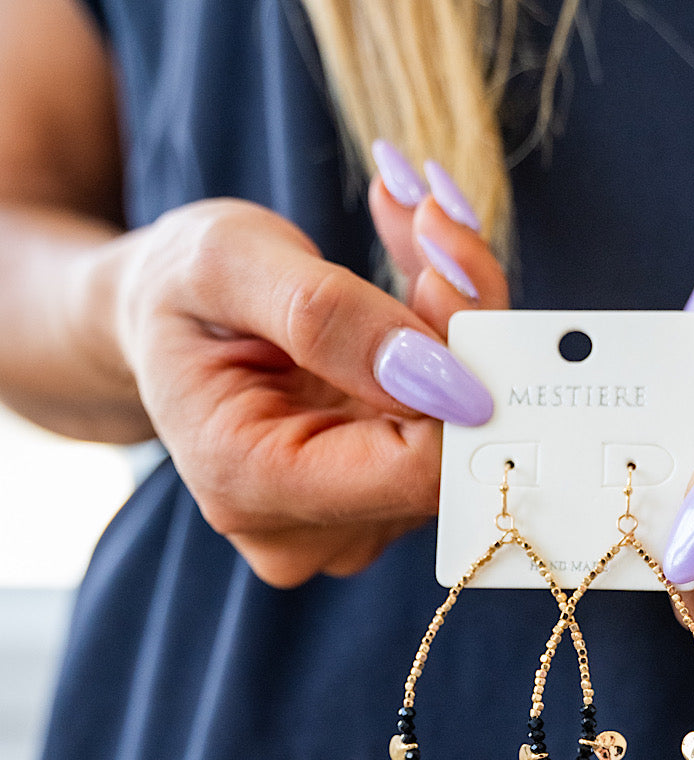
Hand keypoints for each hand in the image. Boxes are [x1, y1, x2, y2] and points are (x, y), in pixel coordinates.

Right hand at [96, 159, 505, 586]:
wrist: (166, 321)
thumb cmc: (180, 290)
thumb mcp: (227, 262)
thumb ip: (327, 317)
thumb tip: (444, 377)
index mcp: (248, 483)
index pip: (414, 473)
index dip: (454, 379)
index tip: (444, 275)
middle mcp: (305, 532)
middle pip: (444, 455)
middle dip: (461, 334)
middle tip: (438, 227)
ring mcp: (349, 526)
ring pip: (459, 437)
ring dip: (460, 327)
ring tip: (422, 236)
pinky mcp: (382, 502)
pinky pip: (452, 429)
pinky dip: (453, 347)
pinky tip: (422, 278)